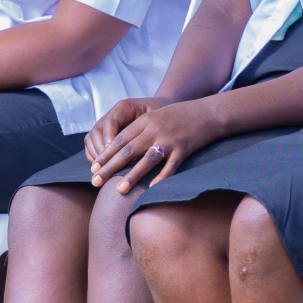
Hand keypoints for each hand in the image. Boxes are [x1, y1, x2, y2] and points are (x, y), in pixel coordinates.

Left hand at [92, 98, 227, 192]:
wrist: (209, 112)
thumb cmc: (181, 116)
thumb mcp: (157, 116)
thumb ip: (140, 129)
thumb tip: (121, 150)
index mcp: (146, 120)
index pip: (120, 139)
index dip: (105, 154)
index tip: (94, 167)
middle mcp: (155, 129)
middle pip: (127, 150)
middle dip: (109, 167)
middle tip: (95, 181)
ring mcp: (169, 140)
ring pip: (146, 160)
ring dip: (131, 176)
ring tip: (118, 190)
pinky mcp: (184, 149)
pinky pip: (170, 167)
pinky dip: (161, 179)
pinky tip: (151, 189)